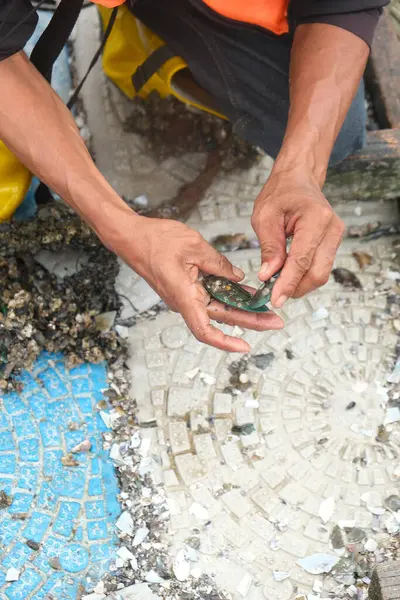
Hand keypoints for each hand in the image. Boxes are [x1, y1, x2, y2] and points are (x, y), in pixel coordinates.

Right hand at [99, 209, 283, 351]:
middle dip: (250, 321)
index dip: (225, 342)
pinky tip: (248, 293)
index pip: (204, 330)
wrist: (132, 236)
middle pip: (220, 318)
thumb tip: (237, 277)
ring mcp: (185, 295)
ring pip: (218, 307)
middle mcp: (185, 300)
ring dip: (242, 309)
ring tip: (268, 309)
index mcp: (184, 295)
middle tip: (276, 322)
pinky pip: (210, 295)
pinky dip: (229, 295)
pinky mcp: (186, 287)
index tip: (245, 347)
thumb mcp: (194, 246)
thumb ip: (219, 264)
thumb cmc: (155, 240)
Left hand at [251, 169, 344, 306]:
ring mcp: (337, 236)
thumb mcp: (264, 216)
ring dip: (300, 284)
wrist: (298, 178)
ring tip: (278, 284)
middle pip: (318, 273)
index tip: (275, 299)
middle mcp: (332, 229)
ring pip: (321, 273)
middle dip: (296, 288)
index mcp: (316, 218)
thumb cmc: (280, 193)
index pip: (302, 260)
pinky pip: (321, 267)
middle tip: (273, 295)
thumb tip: (268, 276)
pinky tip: (287, 275)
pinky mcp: (334, 243)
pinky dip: (304, 276)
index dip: (288, 283)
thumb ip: (269, 247)